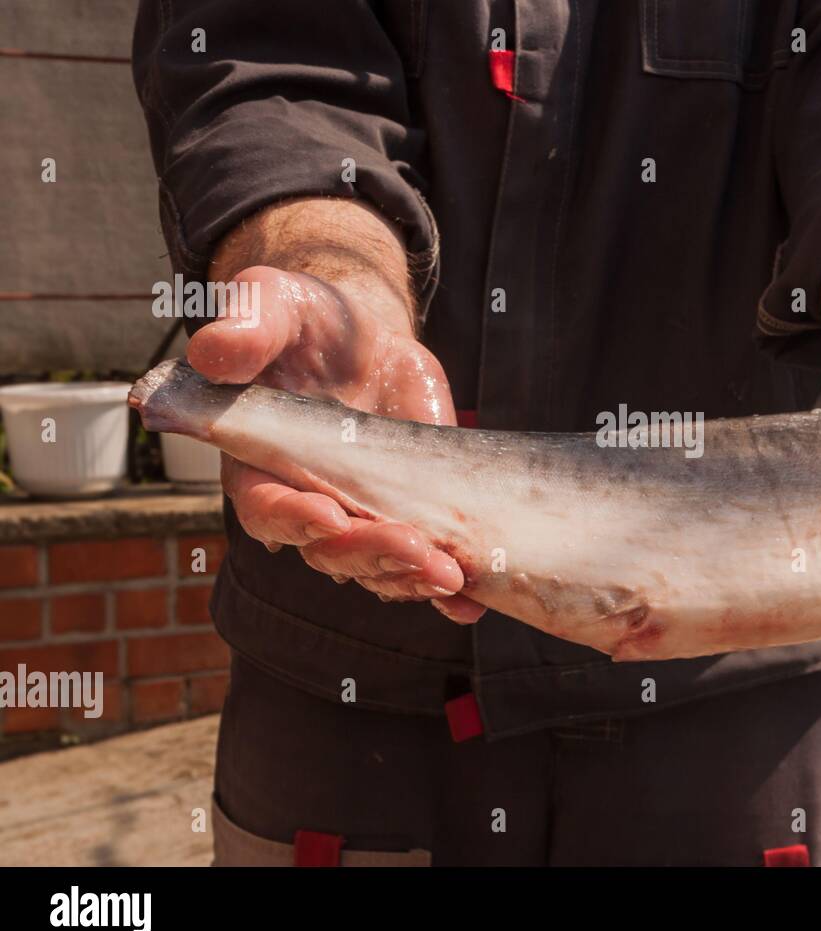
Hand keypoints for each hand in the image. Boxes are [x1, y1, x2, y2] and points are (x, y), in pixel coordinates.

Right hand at [188, 265, 485, 623]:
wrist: (361, 335)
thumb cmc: (302, 321)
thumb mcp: (271, 304)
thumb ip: (245, 325)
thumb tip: (212, 353)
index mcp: (258, 465)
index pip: (268, 508)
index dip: (295, 518)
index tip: (329, 516)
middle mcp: (307, 504)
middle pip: (330, 551)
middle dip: (371, 554)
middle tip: (415, 550)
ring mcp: (362, 516)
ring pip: (378, 568)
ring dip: (412, 577)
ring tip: (449, 575)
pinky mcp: (410, 514)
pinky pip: (424, 564)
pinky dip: (448, 590)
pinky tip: (471, 599)